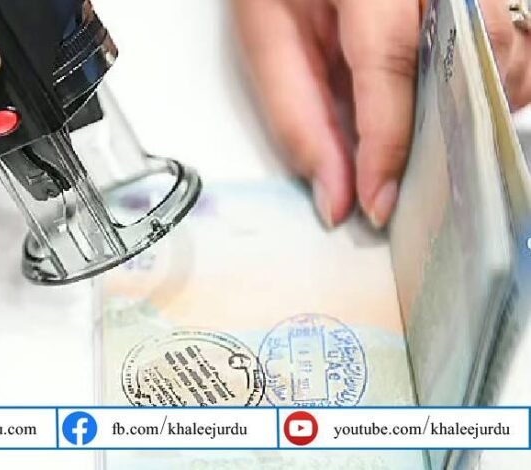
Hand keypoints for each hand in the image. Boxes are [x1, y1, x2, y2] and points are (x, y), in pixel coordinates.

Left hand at [233, 0, 530, 228]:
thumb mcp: (266, 37)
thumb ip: (297, 116)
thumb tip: (335, 195)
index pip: (390, 63)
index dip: (387, 144)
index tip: (378, 202)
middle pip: (469, 58)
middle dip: (442, 135)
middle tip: (415, 187)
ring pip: (508, 50)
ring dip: (475, 110)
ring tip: (435, 147)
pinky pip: (517, 40)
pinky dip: (495, 82)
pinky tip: (456, 104)